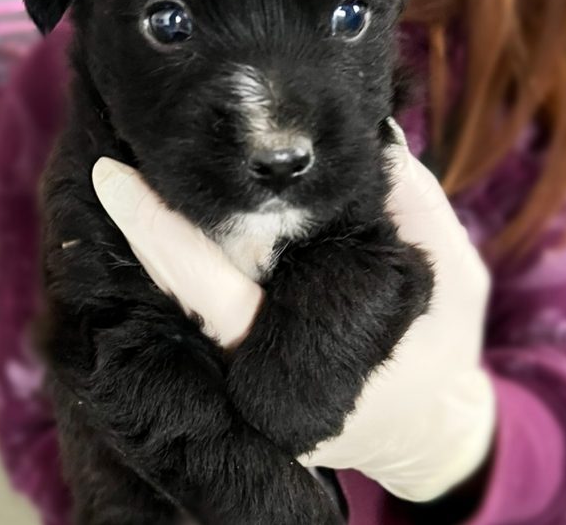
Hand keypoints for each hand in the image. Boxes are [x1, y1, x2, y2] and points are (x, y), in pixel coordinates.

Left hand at [92, 119, 494, 501]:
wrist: (424, 429)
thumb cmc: (442, 354)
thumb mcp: (454, 279)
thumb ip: (418, 210)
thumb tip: (375, 135)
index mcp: (304, 363)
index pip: (212, 292)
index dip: (160, 233)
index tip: (116, 176)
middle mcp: (255, 382)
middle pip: (179, 300)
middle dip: (141, 232)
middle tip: (110, 166)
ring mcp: (241, 383)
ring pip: (180, 309)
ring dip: (151, 248)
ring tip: (126, 181)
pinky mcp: (238, 372)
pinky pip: (197, 314)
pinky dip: (176, 267)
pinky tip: (159, 224)